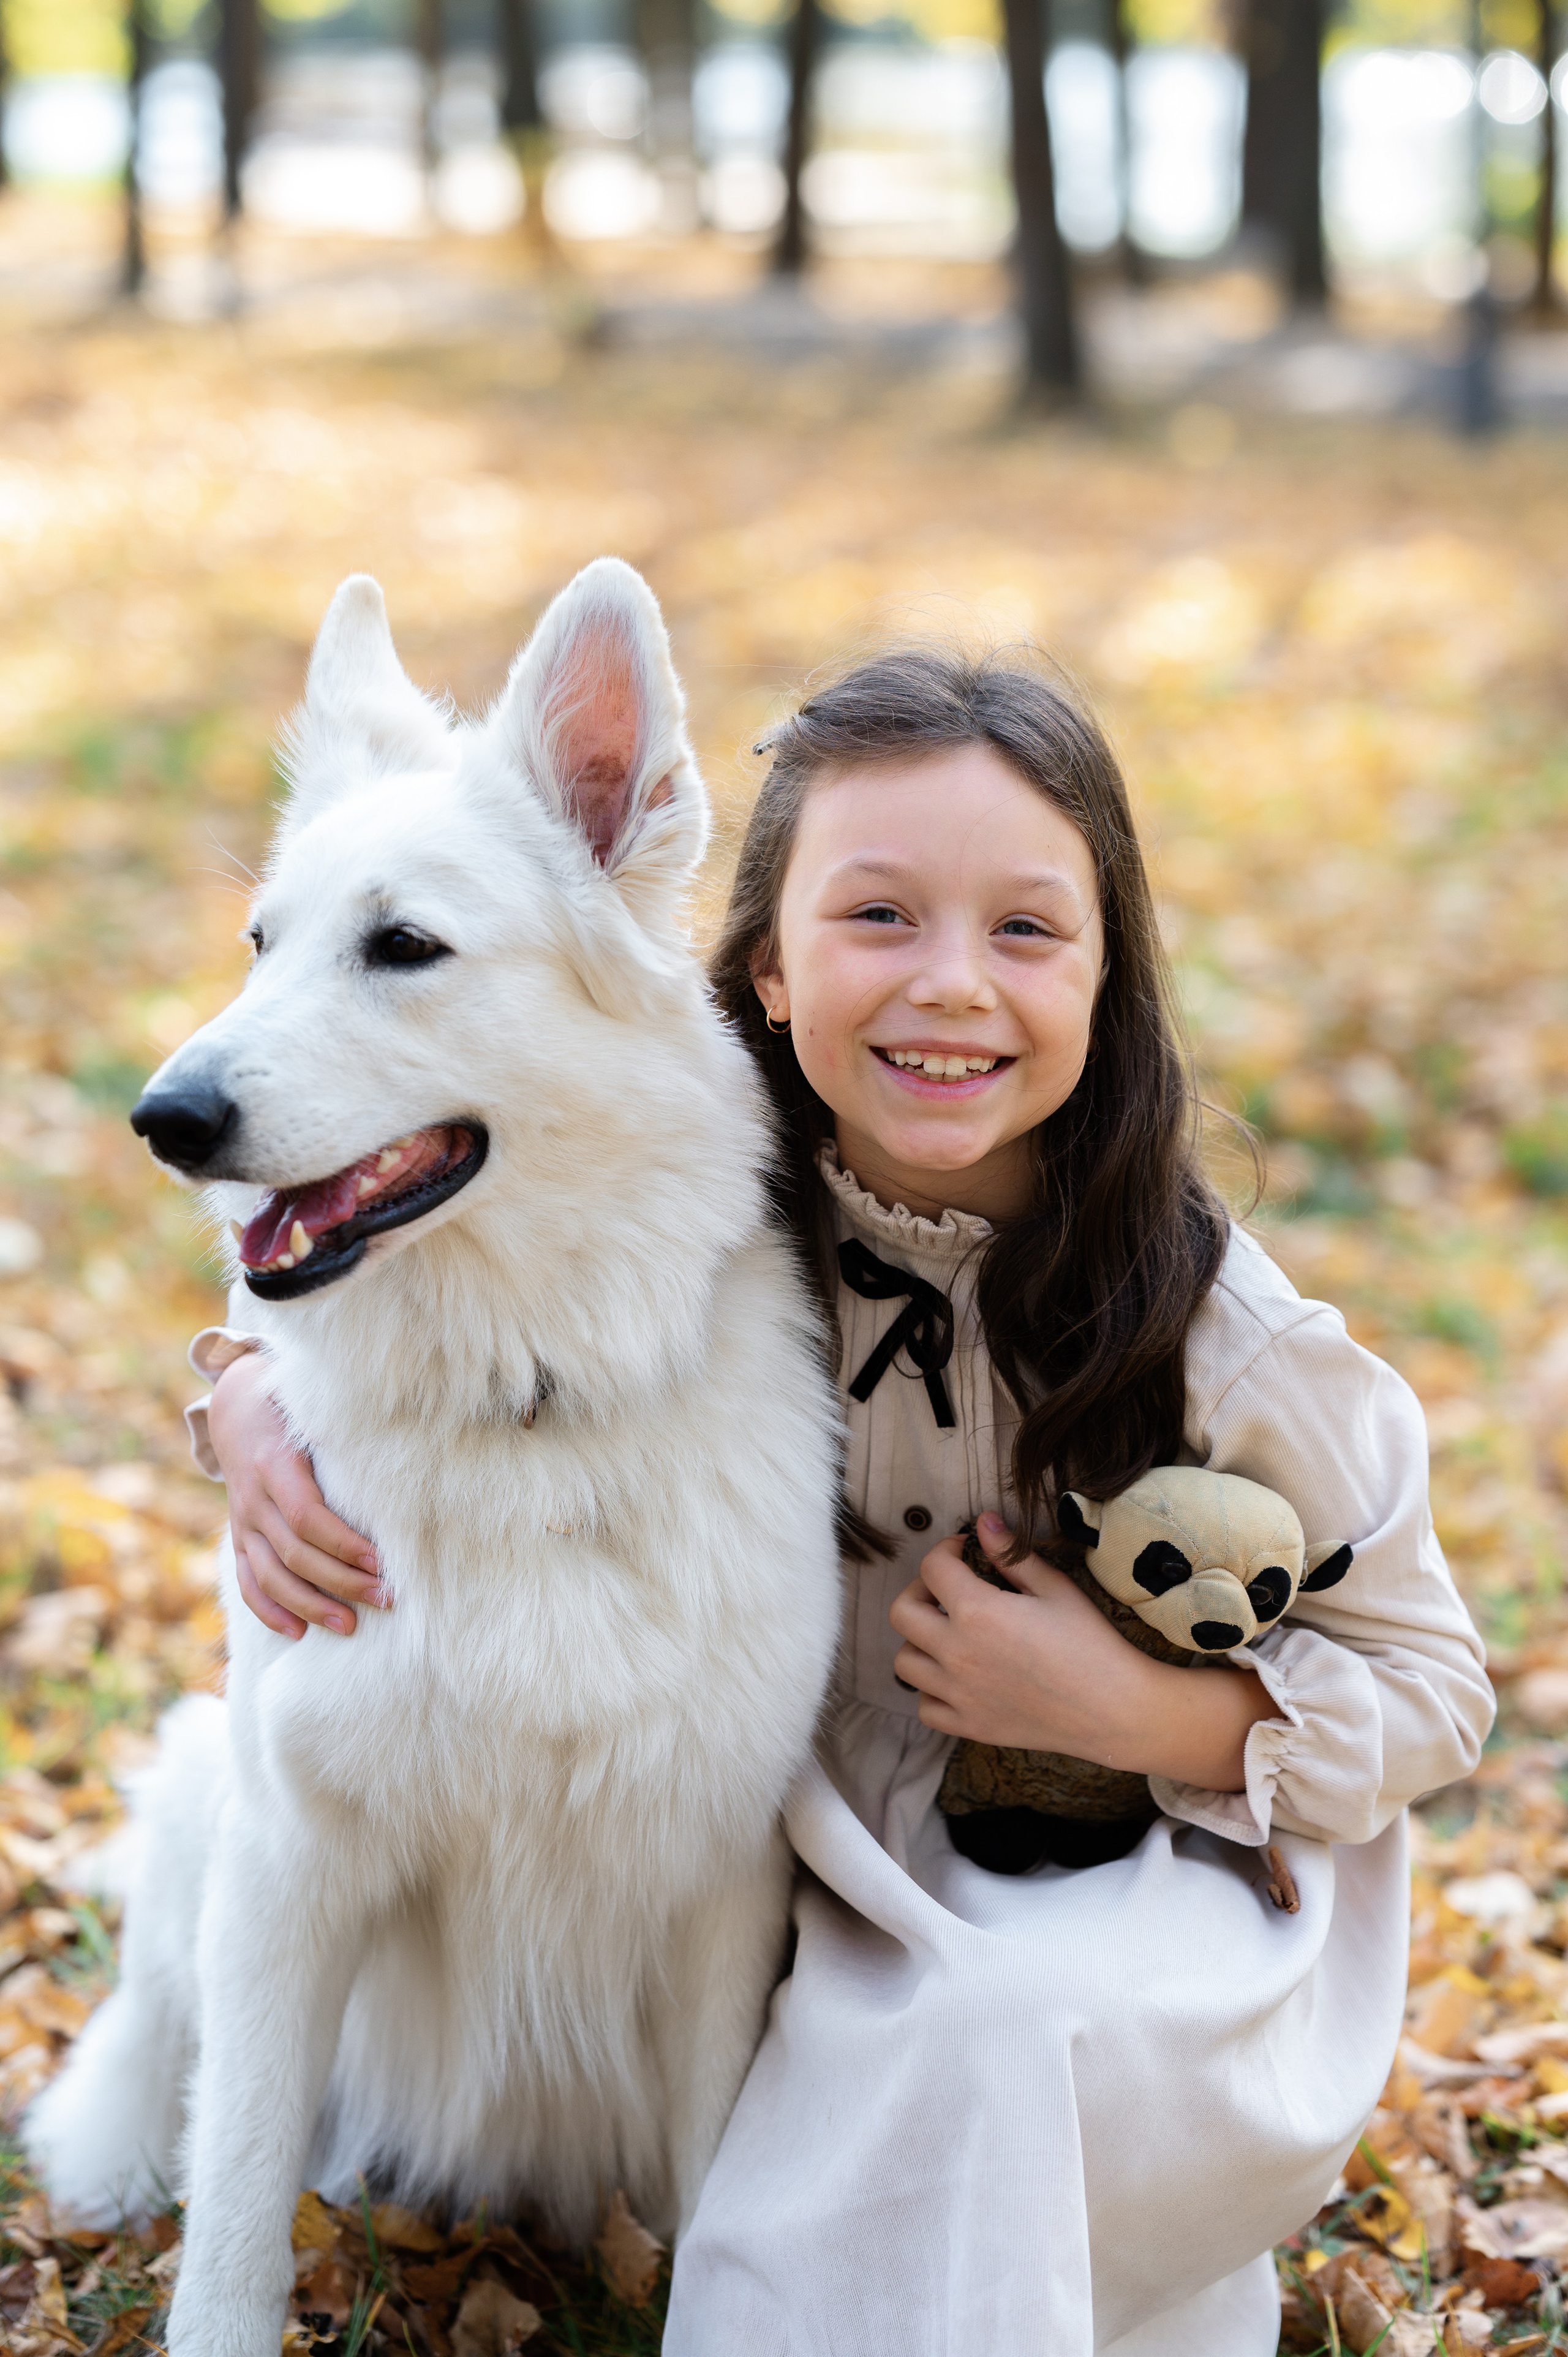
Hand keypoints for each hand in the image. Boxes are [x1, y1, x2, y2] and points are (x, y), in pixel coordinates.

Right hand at [207, 1351, 382, 1640]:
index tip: (380, 1562)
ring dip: (310, 1606)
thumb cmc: (291, 1408)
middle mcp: (253, 1499)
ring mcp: (242, 1522)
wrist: (235, 1409)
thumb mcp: (311, 1408)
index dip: (343, 1544)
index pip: (306, 1517)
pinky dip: (269, 1610)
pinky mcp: (239, 1537)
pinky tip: (298, 1632)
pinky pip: (247, 1582)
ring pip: (270, 1576)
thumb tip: (400, 1442)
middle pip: (295, 1554)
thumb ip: (343, 1430)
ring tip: (350, 1626)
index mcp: (274, 1465)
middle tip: (385, 1599)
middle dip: (341, 1582)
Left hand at [889, 1511, 1276, 1792]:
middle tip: (950, 1590)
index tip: (965, 1550)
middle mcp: (957, 1653)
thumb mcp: (1055, 1588)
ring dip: (921, 1642)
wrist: (1114, 1710)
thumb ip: (1011, 1554)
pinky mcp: (969, 1726)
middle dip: (921, 1591)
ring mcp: (959, 1694)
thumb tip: (983, 1523)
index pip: (932, 1567)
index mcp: (977, 1612)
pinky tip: (958, 1678)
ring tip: (951, 1635)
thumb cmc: (1091, 1644)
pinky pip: (925, 1707)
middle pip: (902, 1612)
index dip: (946, 1549)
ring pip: (905, 1661)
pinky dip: (932, 1690)